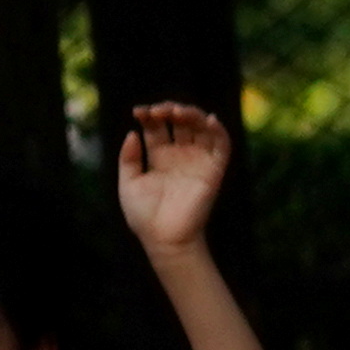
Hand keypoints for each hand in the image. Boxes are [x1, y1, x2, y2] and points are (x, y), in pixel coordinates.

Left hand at [112, 98, 237, 253]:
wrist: (164, 238)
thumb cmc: (144, 215)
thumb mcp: (128, 182)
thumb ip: (129, 158)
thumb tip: (133, 132)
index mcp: (159, 157)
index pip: (157, 127)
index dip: (150, 116)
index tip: (139, 112)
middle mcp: (180, 156)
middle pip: (180, 123)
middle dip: (169, 111)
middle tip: (158, 111)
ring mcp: (197, 161)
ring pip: (201, 129)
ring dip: (192, 115)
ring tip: (176, 111)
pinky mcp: (214, 170)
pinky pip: (222, 146)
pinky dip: (219, 130)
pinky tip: (208, 119)